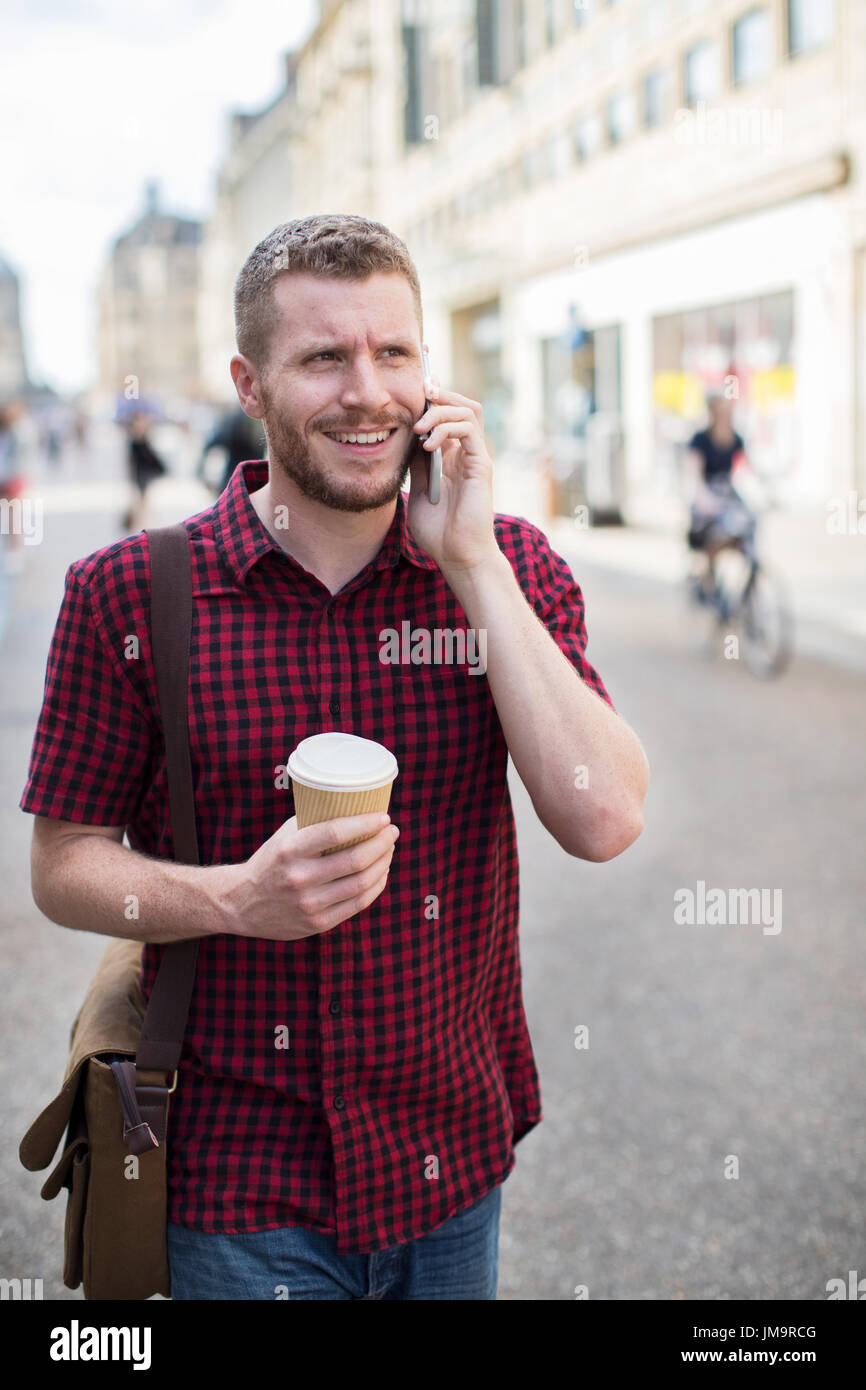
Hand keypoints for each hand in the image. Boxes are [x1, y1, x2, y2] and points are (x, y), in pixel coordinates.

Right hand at [220, 813, 399, 939]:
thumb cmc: (271, 861)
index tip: (383, 816)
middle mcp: (299, 878)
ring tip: (389, 849)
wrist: (241, 903)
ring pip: (362, 883)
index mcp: (290, 850)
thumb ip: (314, 823)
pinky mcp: (317, 923)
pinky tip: (381, 873)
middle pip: (355, 859)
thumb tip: (355, 805)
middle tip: (392, 831)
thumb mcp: (285, 836)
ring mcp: (309, 904)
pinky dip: (376, 885)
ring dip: (383, 863)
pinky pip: (358, 904)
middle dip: (382, 843)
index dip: (366, 824)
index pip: (335, 833)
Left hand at [406, 380, 499, 575]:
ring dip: (440, 411)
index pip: (447, 416)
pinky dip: (447, 428)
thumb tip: (405, 438)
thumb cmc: (439, 532)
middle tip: (419, 392)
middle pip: (461, 405)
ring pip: (467, 411)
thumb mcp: (418, 490)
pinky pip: (469, 431)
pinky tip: (428, 445)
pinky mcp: (481, 464)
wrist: (457, 556)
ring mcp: (476, 457)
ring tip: (419, 427)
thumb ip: (415, 464)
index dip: (432, 400)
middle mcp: (466, 453)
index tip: (411, 393)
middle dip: (440, 393)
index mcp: (452, 458)